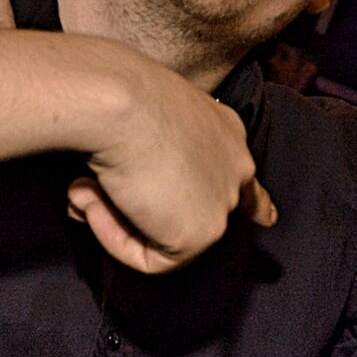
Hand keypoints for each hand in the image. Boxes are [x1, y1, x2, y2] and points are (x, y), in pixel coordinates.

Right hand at [69, 61, 276, 273]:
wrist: (120, 101)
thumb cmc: (120, 96)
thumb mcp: (146, 116)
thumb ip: (147, 155)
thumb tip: (114, 188)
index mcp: (225, 133)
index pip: (245, 177)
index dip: (255, 202)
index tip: (267, 218)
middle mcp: (235, 166)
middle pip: (219, 210)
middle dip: (157, 220)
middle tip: (100, 201)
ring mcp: (222, 202)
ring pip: (168, 236)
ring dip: (116, 217)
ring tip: (88, 186)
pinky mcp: (201, 233)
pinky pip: (151, 259)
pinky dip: (114, 236)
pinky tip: (96, 201)